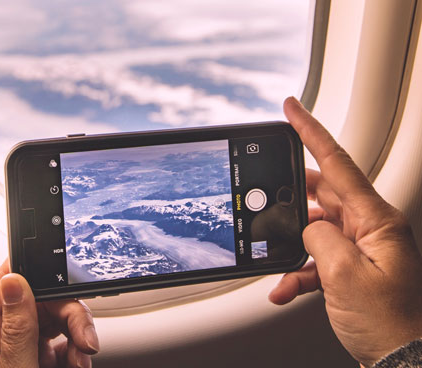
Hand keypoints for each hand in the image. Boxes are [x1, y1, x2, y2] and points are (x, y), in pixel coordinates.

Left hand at [0, 260, 98, 367]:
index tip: (65, 271)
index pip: (10, 287)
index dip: (36, 272)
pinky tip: (80, 360)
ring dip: (81, 334)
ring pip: (63, 318)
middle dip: (73, 315)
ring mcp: (29, 349)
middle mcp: (9, 339)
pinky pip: (70, 338)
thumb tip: (14, 280)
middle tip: (85, 340)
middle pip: (47, 302)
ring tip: (83, 358)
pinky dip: (81, 348)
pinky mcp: (48, 359)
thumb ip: (18, 328)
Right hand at [269, 97, 421, 366]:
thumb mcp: (344, 276)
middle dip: (292, 198)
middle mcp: (369, 227)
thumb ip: (318, 238)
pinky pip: (316, 257)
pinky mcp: (349, 264)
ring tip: (278, 264)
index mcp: (377, 220)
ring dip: (291, 247)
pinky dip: (297, 270)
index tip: (292, 109)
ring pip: (314, 228)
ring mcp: (359, 246)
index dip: (312, 132)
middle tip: (269, 199)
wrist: (401, 358)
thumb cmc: (388, 322)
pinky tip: (285, 287)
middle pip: (322, 194)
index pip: (339, 163)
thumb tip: (306, 226)